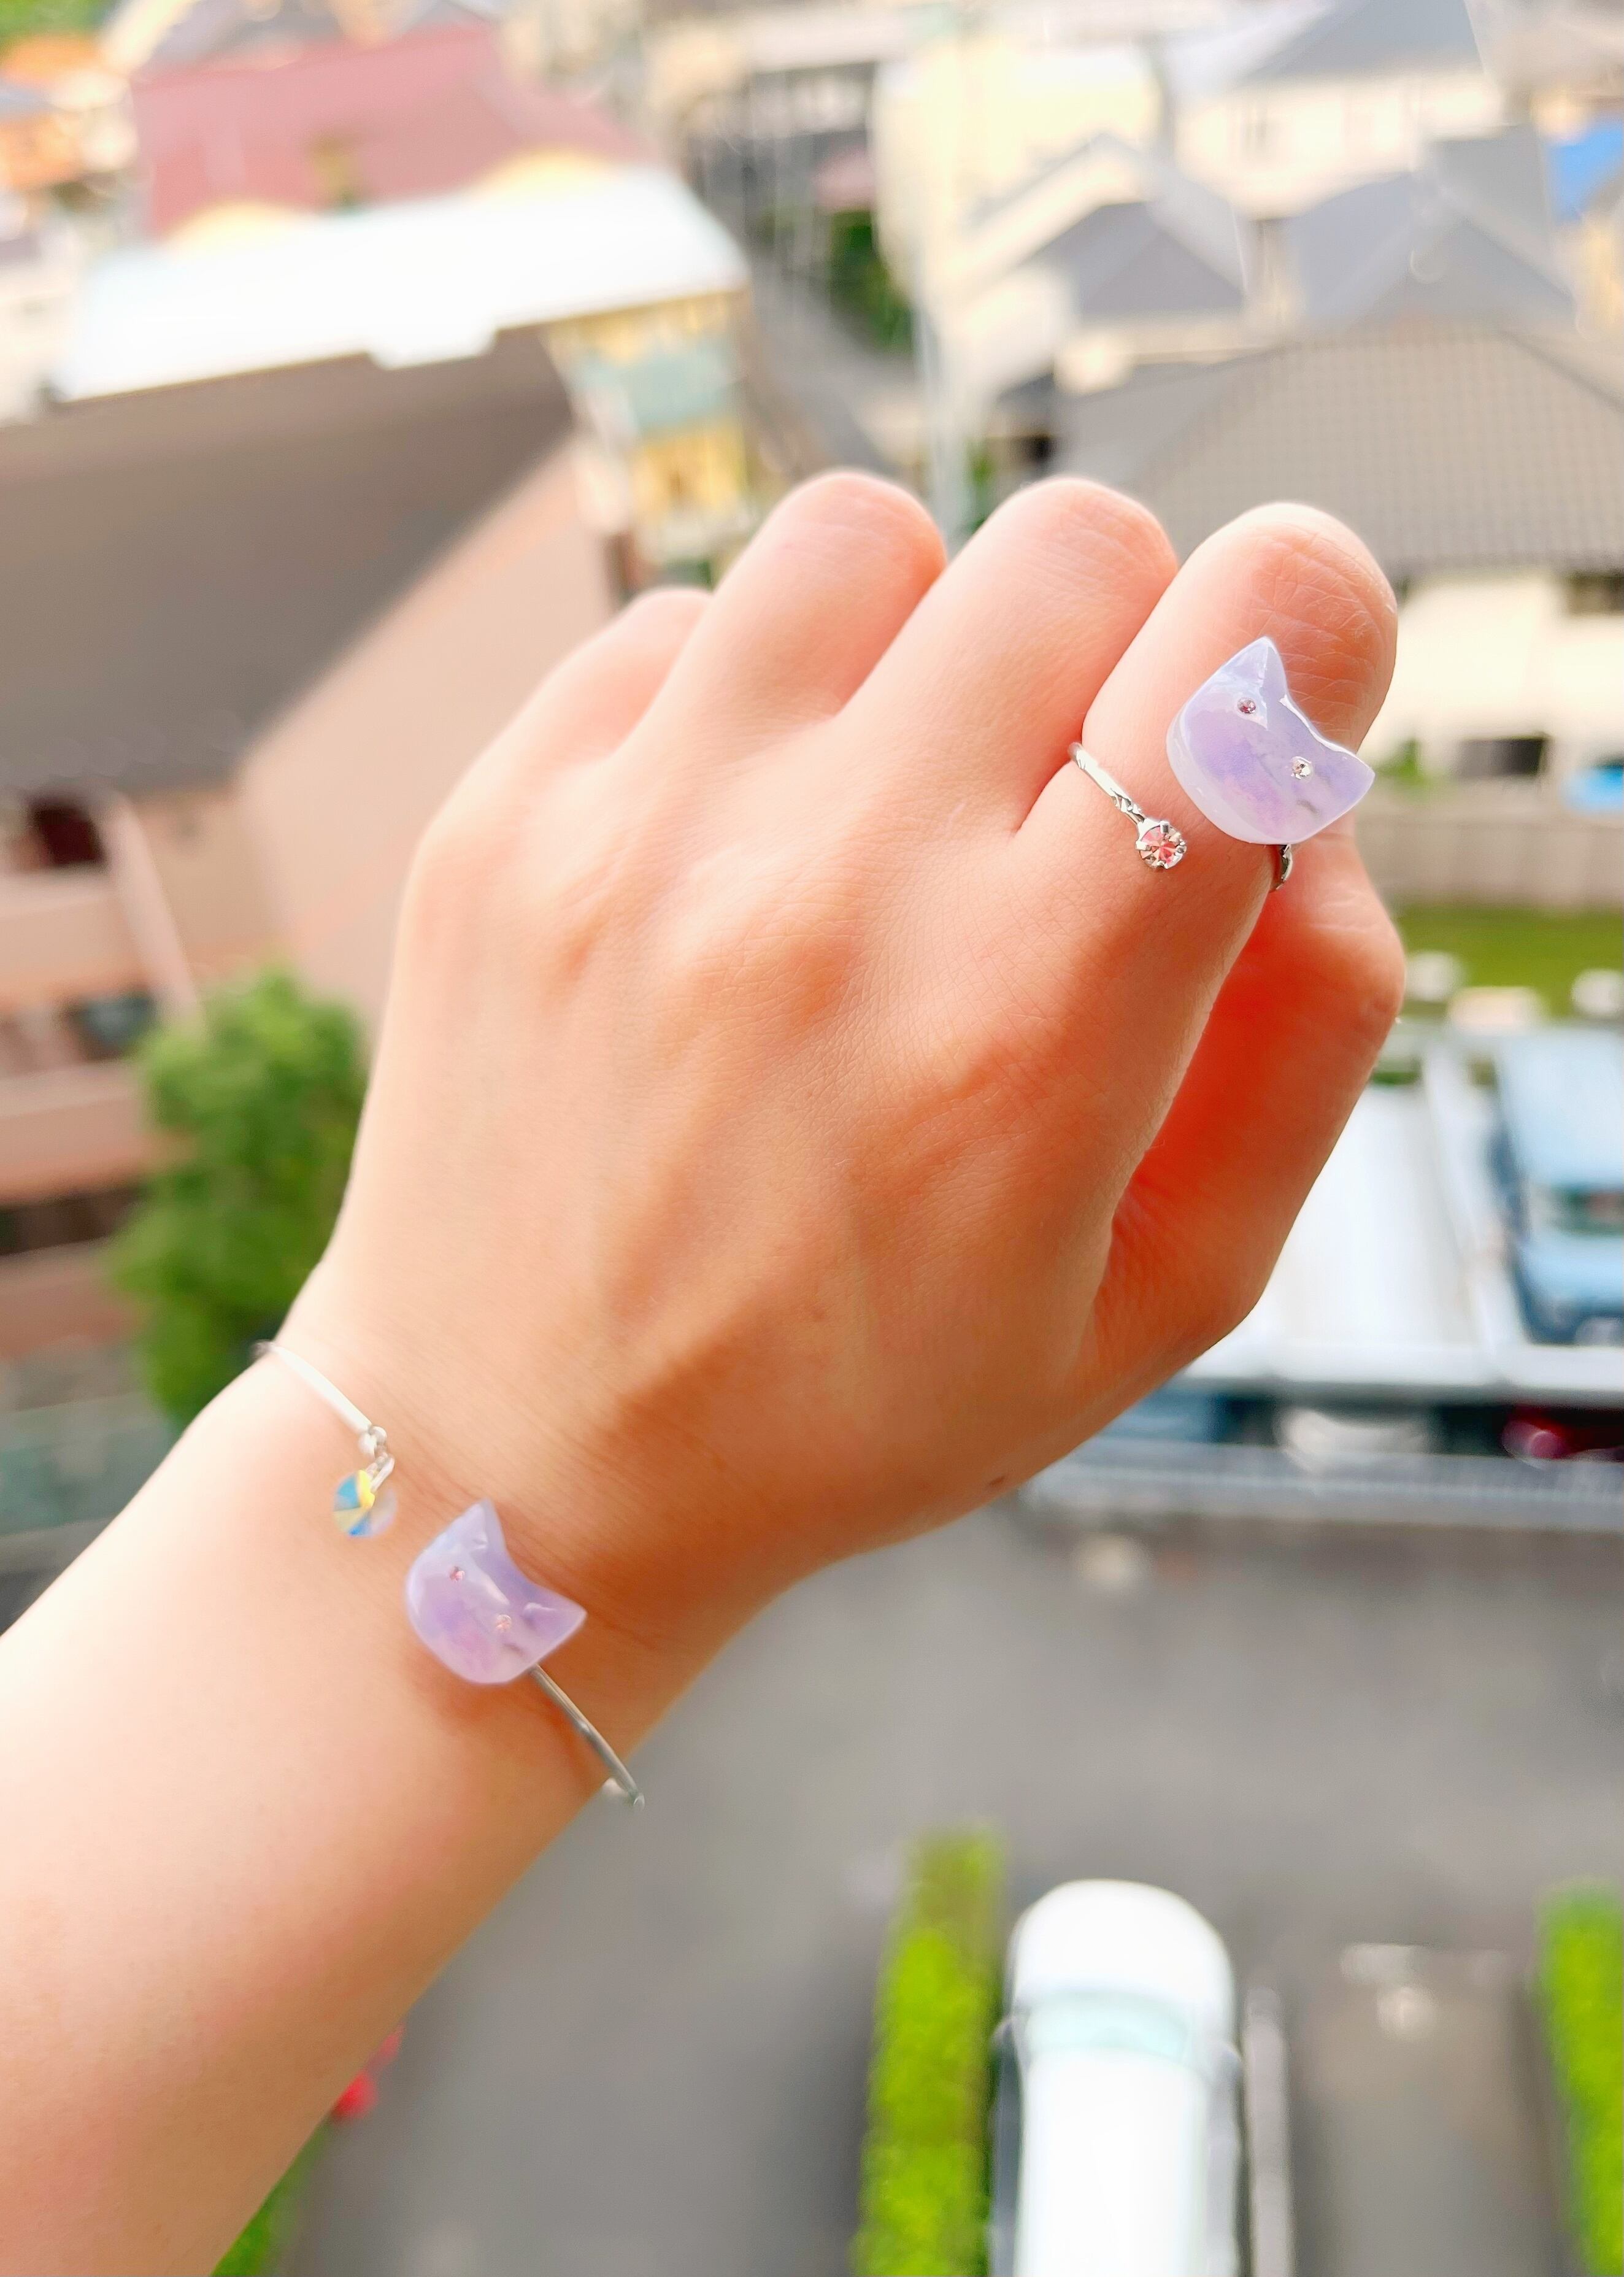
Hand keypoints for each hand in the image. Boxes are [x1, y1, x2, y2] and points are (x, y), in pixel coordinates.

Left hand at [289, 476, 1399, 1657]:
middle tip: (1061, 812)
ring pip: (873, 538)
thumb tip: (1317, 796)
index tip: (1269, 703)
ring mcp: (641, 836)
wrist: (518, 1461)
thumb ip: (1308, 1038)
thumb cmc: (858, 1393)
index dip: (1304, 632)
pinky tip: (739, 853)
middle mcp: (829, 896)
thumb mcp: (1159, 1295)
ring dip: (927, 647)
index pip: (1247, 645)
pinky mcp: (508, 818)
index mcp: (1027, 1026)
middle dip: (1120, 654)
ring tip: (890, 808)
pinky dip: (755, 705)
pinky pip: (689, 618)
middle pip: (1076, 547)